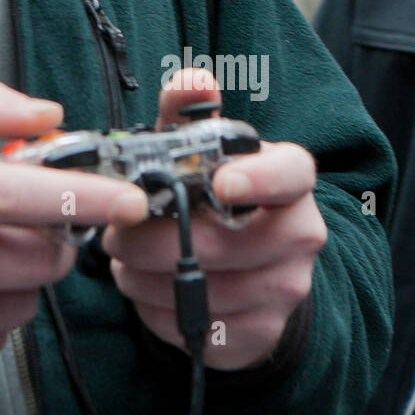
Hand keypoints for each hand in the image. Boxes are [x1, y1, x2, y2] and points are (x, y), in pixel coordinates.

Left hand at [101, 69, 326, 369]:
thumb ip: (191, 112)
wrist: (253, 268)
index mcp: (290, 180)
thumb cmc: (217, 196)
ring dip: (144, 276)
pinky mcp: (261, 333)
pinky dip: (156, 309)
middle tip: (114, 232)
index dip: (258, 179)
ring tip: (123, 257)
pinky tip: (145, 287)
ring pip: (202, 290)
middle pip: (222, 243)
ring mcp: (286, 289)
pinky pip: (195, 326)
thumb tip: (192, 81)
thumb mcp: (202, 149)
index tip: (221, 182)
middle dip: (153, 239)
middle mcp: (300, 235)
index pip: (290, 175)